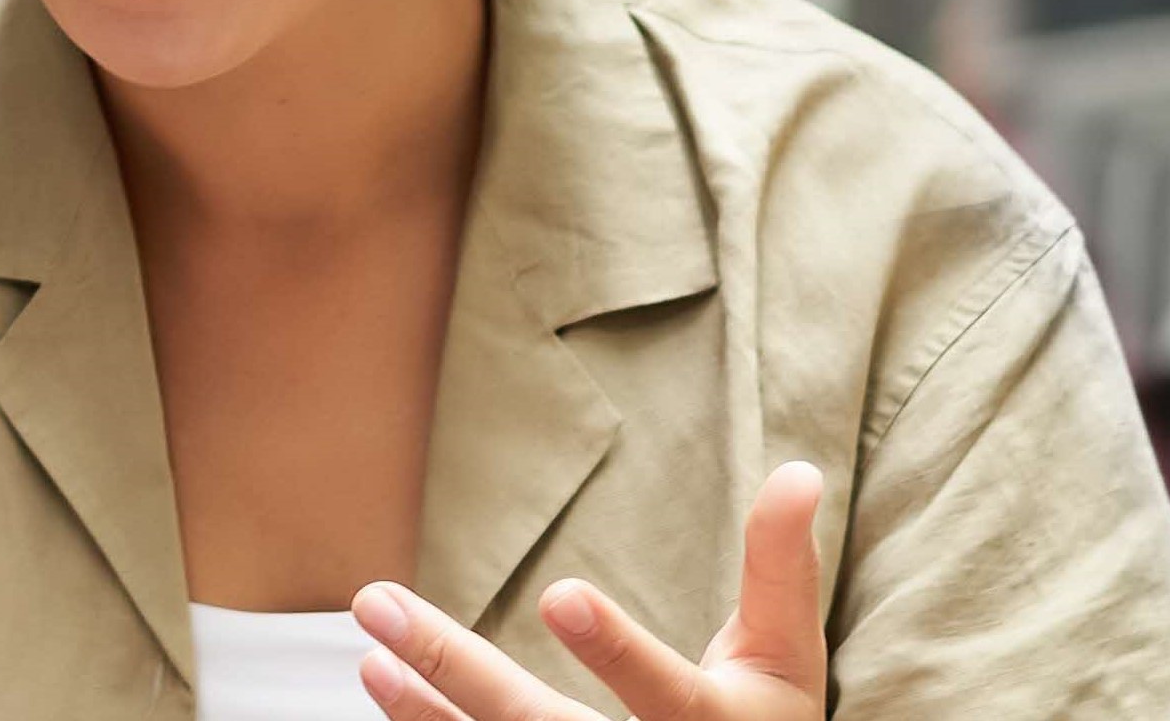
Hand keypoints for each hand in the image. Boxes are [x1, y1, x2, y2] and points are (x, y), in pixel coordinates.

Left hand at [347, 460, 829, 720]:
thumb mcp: (782, 655)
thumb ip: (781, 569)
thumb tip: (800, 472)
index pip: (662, 694)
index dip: (615, 650)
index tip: (558, 594)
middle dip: (456, 669)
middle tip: (380, 608)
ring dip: (423, 709)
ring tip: (370, 653)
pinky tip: (385, 685)